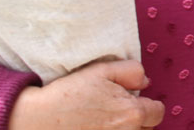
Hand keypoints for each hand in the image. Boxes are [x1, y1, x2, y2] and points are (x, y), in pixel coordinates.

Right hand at [7, 59, 164, 128]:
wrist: (36, 119)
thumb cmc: (69, 93)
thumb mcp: (102, 70)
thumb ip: (132, 71)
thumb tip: (146, 82)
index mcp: (132, 113)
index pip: (157, 113)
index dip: (148, 105)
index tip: (133, 102)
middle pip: (146, 129)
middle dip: (138, 120)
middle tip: (116, 112)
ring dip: (125, 129)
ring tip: (105, 121)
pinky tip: (96, 128)